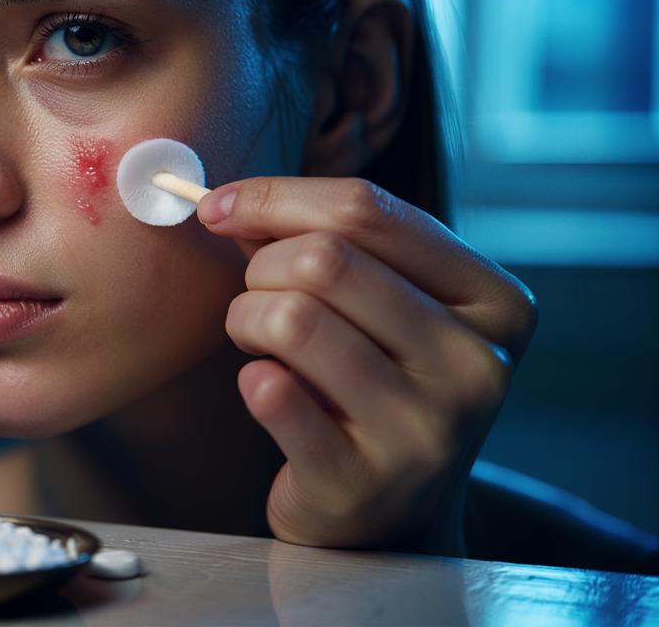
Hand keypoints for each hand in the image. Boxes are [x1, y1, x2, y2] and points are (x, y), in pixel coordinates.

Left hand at [197, 177, 536, 555]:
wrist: (389, 515)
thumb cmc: (378, 383)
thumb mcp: (383, 305)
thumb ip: (326, 240)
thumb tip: (227, 202)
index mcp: (496, 300)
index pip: (368, 209)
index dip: (275, 197)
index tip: (216, 207)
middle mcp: (475, 364)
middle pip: (324, 260)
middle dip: (260, 269)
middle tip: (254, 298)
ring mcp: (425, 429)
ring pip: (291, 319)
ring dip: (246, 320)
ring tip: (259, 343)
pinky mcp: (362, 481)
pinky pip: (271, 395)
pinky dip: (250, 380)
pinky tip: (266, 389)